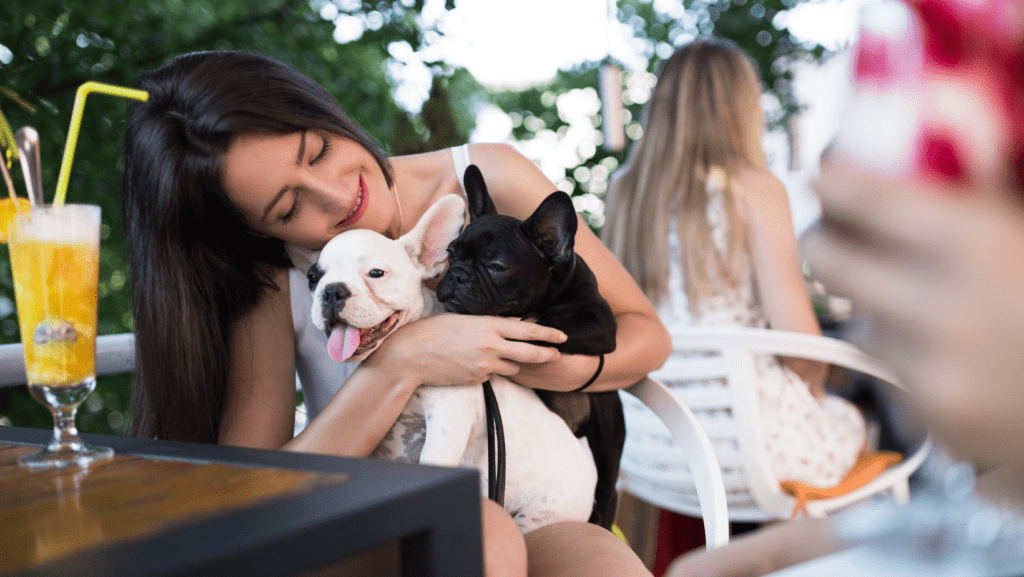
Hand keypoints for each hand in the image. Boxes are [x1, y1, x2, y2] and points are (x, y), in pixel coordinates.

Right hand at [362, 313, 565, 386]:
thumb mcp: (465, 319)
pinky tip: (472, 363)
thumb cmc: (434, 331)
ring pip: (513, 367)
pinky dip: (491, 370)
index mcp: (489, 325)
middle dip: (547, 354)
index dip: (548, 333)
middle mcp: (491, 345)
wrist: (412, 355)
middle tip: (558, 354)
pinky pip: (493, 375)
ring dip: (512, 363)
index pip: (528, 330)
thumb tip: (510, 325)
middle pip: (530, 353)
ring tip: (496, 356)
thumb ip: (489, 324)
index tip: (562, 335)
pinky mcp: (477, 379)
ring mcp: (485, 365)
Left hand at [806, 165, 1023, 468]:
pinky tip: (950, 348)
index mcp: (980, 242)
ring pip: (854, 314)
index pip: (861, 197)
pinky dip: (902, 351)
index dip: (833, 180)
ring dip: (872, 301)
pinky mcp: (932, 416)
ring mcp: (934, 369)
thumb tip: (903, 151)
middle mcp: (947, 307)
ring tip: (924, 298)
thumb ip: (970, 197)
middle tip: (840, 233)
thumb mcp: (1021, 228)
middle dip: (829, 239)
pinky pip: (886, 364)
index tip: (826, 174)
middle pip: (826, 257)